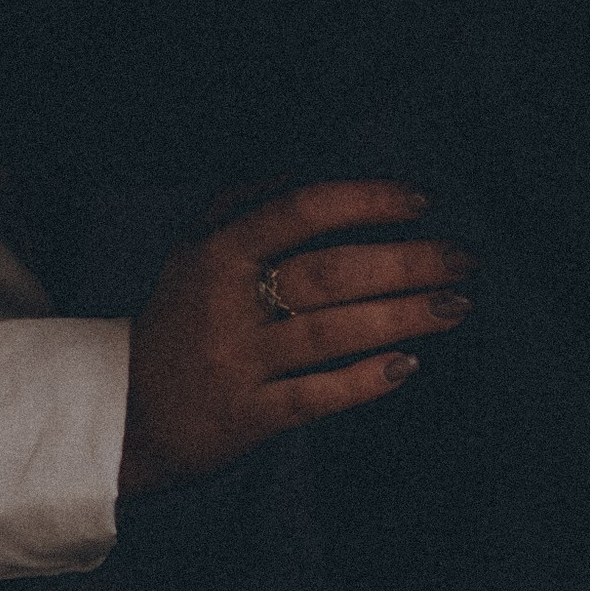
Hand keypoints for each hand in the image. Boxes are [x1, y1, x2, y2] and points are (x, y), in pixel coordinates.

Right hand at [117, 183, 471, 501]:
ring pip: (333, 333)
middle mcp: (229, 302)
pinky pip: (317, 396)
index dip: (364, 200)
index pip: (300, 210)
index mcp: (219, 250)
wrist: (125, 412)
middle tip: (464, 258)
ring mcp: (241, 362)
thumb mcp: (194, 249)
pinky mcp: (250, 418)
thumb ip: (243, 203)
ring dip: (403, 316)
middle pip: (330, 273)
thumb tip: (306, 173)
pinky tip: (408, 366)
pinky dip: (364, 381)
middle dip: (405, 263)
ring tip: (456, 305)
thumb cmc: (178, 320)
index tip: (420, 201)